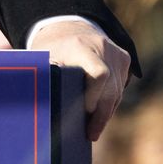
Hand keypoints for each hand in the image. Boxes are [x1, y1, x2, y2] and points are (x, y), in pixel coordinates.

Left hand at [26, 19, 129, 142]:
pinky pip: (121, 86)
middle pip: (110, 89)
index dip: (94, 96)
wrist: (67, 29)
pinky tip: (100, 113)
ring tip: (93, 129)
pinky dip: (110, 100)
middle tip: (91, 134)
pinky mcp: (124, 58)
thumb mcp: (42, 62)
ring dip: (105, 110)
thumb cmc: (50, 52)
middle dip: (100, 114)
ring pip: (117, 91)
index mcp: (79, 46)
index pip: (99, 74)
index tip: (84, 113)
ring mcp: (116, 52)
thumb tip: (38, 109)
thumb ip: (46, 79)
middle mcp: (102, 47)